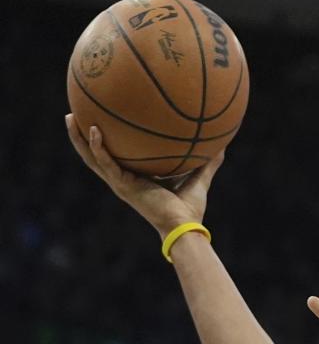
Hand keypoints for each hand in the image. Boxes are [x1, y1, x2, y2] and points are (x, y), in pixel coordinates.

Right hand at [65, 113, 223, 238]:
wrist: (184, 227)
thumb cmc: (190, 210)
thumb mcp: (199, 179)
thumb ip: (207, 163)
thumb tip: (222, 145)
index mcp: (134, 179)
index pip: (113, 158)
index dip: (103, 143)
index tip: (97, 122)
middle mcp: (123, 180)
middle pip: (94, 156)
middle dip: (81, 136)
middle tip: (72, 115)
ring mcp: (120, 183)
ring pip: (92, 158)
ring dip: (79, 138)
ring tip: (70, 117)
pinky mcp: (123, 186)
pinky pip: (106, 162)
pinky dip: (98, 147)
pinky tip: (94, 129)